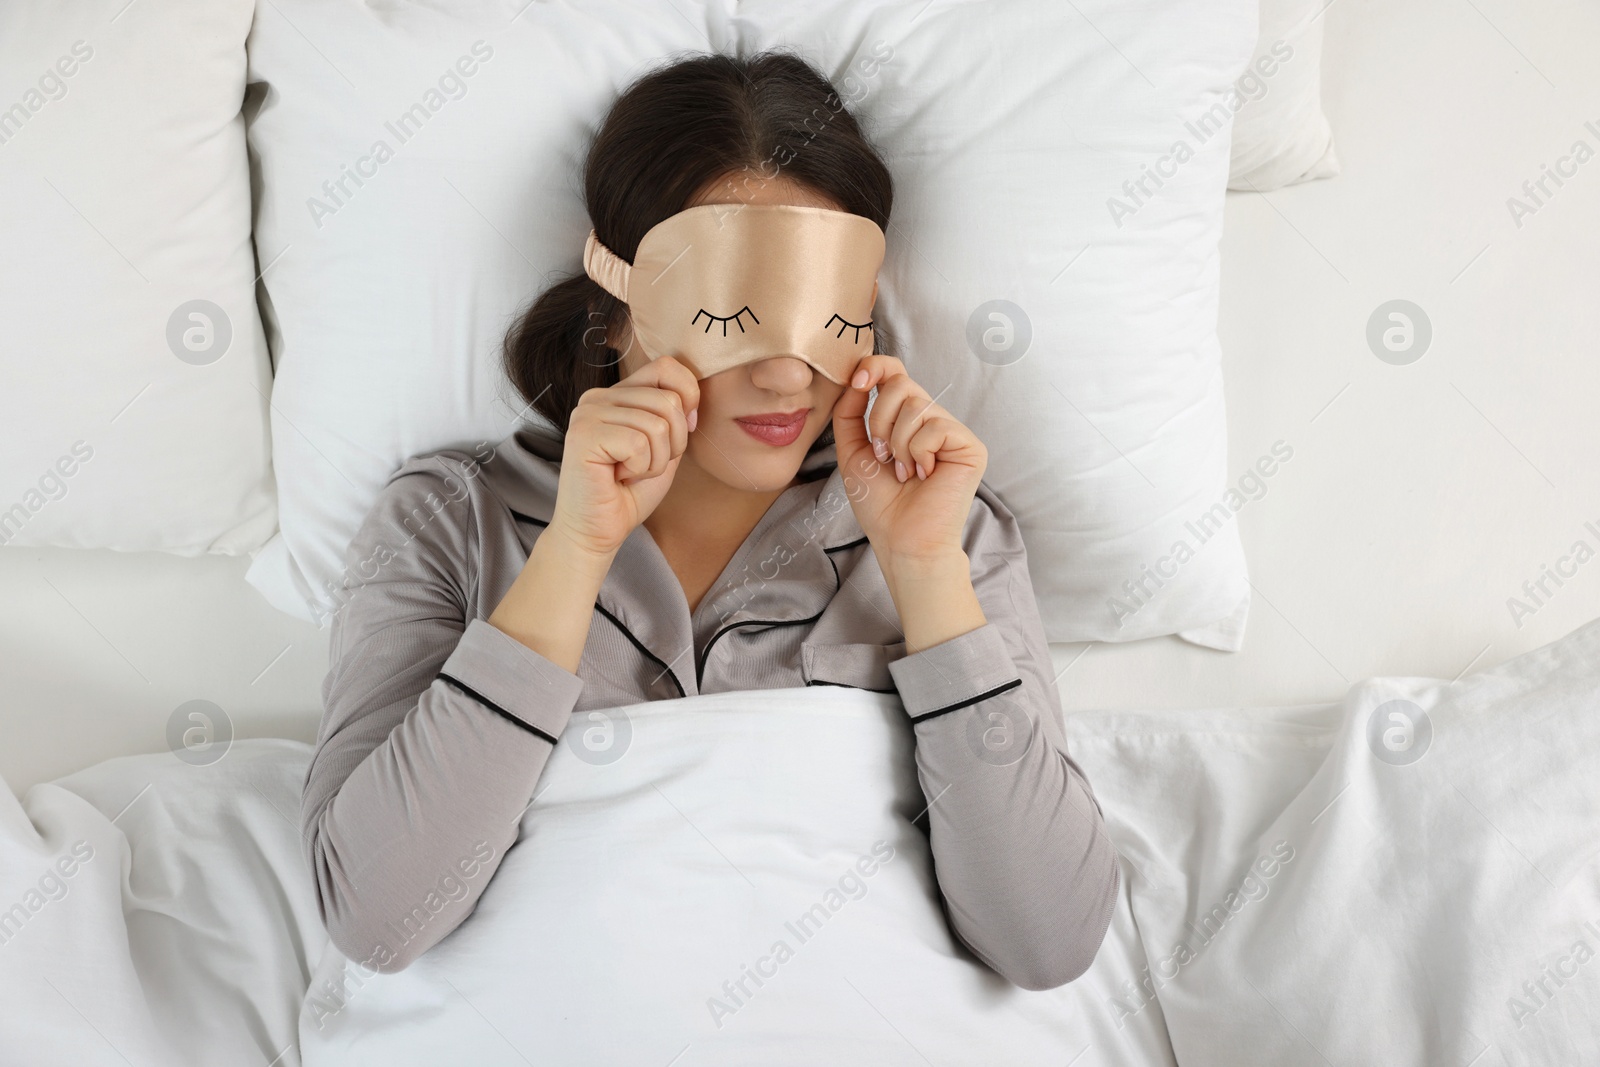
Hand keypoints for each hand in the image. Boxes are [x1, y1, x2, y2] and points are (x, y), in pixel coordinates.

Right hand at [548, 355, 698, 560]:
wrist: (598, 531)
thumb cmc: (629, 492)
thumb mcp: (665, 448)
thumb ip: (677, 417)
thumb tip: (691, 399)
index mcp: (617, 394)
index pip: (667, 367)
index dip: (687, 399)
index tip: (675, 437)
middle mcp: (598, 397)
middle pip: (668, 400)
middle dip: (672, 443)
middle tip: (644, 464)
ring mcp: (588, 413)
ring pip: (657, 424)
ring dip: (655, 460)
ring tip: (630, 472)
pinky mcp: (583, 434)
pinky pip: (639, 443)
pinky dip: (640, 468)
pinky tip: (618, 477)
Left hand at [830, 355, 986, 570]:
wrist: (901, 540)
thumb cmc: (880, 504)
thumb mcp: (853, 452)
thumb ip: (849, 413)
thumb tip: (856, 378)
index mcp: (905, 420)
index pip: (895, 372)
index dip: (876, 367)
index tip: (857, 380)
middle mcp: (931, 420)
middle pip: (901, 383)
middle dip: (879, 419)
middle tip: (883, 456)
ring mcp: (952, 432)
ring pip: (916, 404)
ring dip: (897, 442)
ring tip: (905, 472)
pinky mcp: (969, 446)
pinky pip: (935, 426)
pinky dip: (918, 452)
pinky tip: (924, 475)